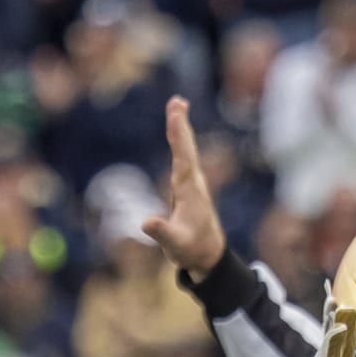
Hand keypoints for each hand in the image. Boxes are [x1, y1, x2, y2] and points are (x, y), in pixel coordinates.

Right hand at [142, 96, 225, 281]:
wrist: (209, 256)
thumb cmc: (191, 250)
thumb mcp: (175, 245)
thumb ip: (162, 233)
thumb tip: (146, 223)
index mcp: (189, 191)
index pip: (183, 157)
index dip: (178, 135)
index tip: (175, 115)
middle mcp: (193, 183)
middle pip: (186, 148)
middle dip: (180, 124)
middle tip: (177, 100)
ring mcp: (191, 184)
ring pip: (186, 150)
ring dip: (180, 128)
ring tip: (177, 106)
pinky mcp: (188, 188)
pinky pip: (183, 157)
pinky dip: (179, 142)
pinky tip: (177, 134)